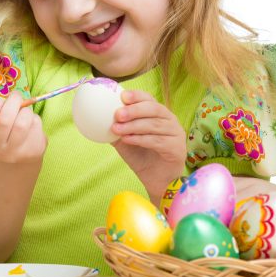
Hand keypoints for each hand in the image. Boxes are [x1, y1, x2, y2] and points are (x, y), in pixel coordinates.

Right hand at [0, 92, 45, 164]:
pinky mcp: (33, 151)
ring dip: (25, 110)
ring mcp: (15, 153)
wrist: (19, 155)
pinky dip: (34, 118)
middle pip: (4, 121)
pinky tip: (31, 123)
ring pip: (22, 123)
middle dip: (12, 102)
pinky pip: (35, 126)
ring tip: (24, 111)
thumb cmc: (1, 130)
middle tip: (15, 96)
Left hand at [110, 89, 186, 203]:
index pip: (149, 99)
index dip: (137, 96)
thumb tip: (98, 119)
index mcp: (158, 114)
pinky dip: (140, 139)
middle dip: (134, 110)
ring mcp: (176, 134)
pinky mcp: (177, 148)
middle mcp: (170, 120)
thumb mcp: (125, 140)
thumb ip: (116, 128)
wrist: (156, 180)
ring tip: (117, 129)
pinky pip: (158, 141)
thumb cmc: (142, 157)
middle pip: (154, 108)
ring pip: (155, 125)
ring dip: (134, 126)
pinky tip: (127, 140)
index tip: (122, 96)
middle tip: (118, 114)